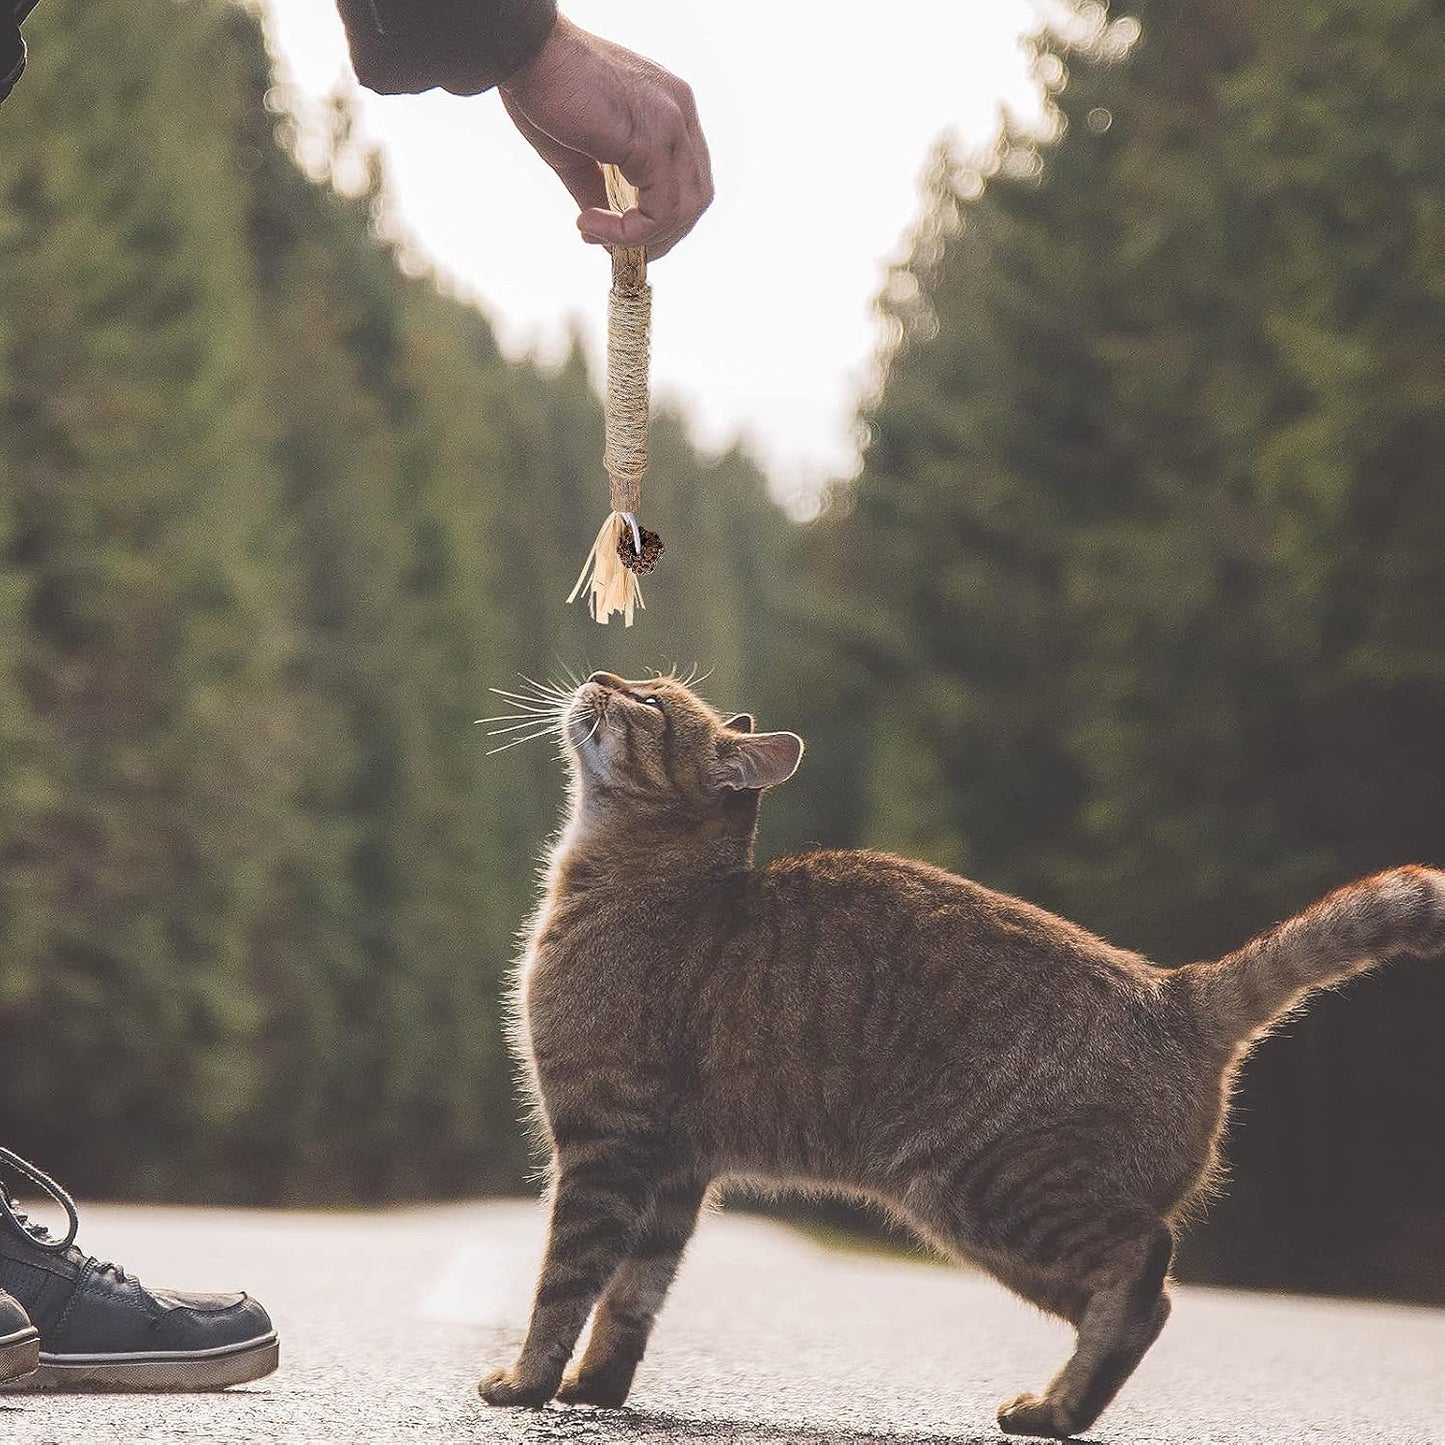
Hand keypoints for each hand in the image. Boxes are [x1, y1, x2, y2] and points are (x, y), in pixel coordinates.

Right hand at [499, 17, 712, 259]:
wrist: (525, 51)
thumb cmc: (546, 89)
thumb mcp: (582, 152)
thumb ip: (601, 190)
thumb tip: (606, 232)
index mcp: (671, 109)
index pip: (688, 179)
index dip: (660, 217)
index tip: (615, 229)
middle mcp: (680, 111)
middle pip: (695, 199)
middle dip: (659, 236)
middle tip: (614, 247)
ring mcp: (672, 123)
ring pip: (683, 210)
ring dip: (642, 238)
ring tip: (596, 233)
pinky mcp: (652, 139)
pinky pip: (659, 210)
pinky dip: (630, 232)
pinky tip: (594, 223)